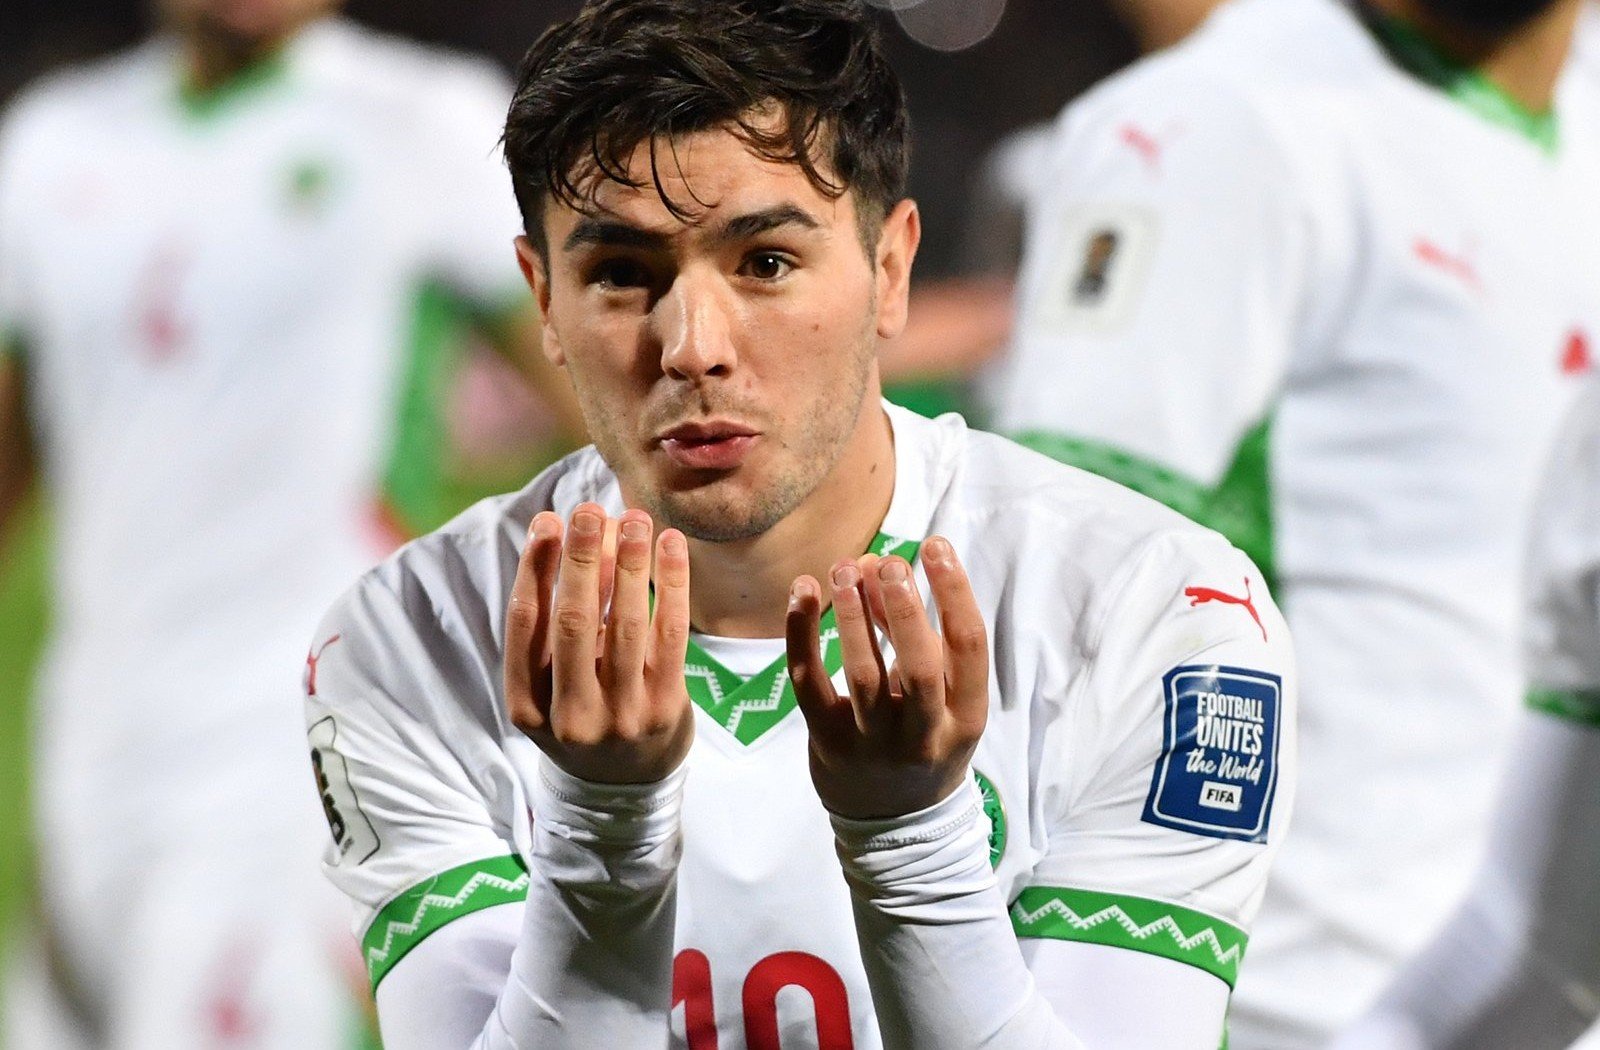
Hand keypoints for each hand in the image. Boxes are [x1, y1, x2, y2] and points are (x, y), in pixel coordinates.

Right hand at [504, 503, 694, 783]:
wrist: (625, 787)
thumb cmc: (579, 714)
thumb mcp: (548, 685)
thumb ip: (552, 625)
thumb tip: (567, 537)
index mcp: (527, 706)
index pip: (526, 625)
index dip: (534, 568)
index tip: (547, 521)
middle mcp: (571, 714)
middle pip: (575, 622)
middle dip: (582, 559)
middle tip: (589, 510)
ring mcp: (622, 715)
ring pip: (626, 625)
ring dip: (631, 564)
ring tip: (633, 518)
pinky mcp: (666, 707)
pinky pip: (670, 635)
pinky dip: (672, 584)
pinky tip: (670, 545)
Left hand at [785, 536, 988, 819]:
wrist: (894, 822)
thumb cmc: (924, 738)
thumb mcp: (945, 700)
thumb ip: (921, 638)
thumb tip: (880, 566)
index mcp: (965, 716)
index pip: (969, 646)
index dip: (954, 591)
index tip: (935, 546)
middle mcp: (924, 733)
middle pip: (918, 665)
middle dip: (902, 606)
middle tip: (888, 561)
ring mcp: (874, 743)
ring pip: (863, 673)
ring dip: (852, 615)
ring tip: (845, 568)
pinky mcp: (829, 743)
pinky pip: (809, 683)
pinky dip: (801, 634)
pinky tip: (801, 592)